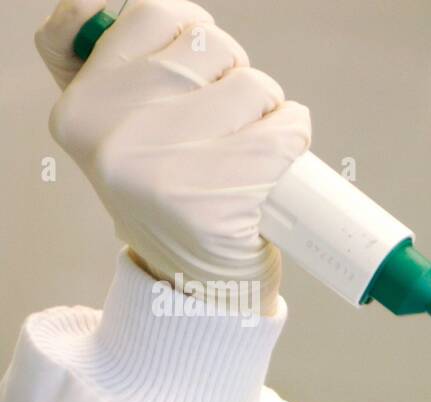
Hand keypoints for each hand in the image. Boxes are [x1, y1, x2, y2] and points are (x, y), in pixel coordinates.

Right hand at [35, 0, 310, 306]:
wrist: (193, 289)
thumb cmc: (171, 196)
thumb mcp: (117, 131)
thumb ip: (112, 69)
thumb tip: (129, 10)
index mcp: (80, 104)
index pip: (152, 14)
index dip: (194, 32)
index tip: (204, 70)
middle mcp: (108, 134)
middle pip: (211, 47)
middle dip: (239, 78)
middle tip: (231, 125)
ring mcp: (158, 169)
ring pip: (254, 86)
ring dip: (272, 110)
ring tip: (252, 151)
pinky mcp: (213, 202)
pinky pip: (284, 134)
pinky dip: (295, 140)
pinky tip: (279, 167)